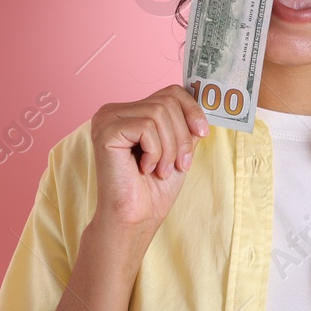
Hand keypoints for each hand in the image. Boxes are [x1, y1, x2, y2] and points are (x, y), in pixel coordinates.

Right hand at [88, 84, 209, 234]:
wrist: (134, 218)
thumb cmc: (153, 189)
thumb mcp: (179, 149)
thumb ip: (186, 125)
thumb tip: (204, 101)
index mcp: (129, 112)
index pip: (170, 92)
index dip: (192, 110)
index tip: (203, 133)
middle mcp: (113, 111)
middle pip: (167, 102)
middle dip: (182, 137)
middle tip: (179, 165)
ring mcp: (107, 119)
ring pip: (159, 113)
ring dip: (170, 148)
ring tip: (161, 170)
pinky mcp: (106, 131)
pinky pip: (146, 128)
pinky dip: (155, 152)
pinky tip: (144, 168)